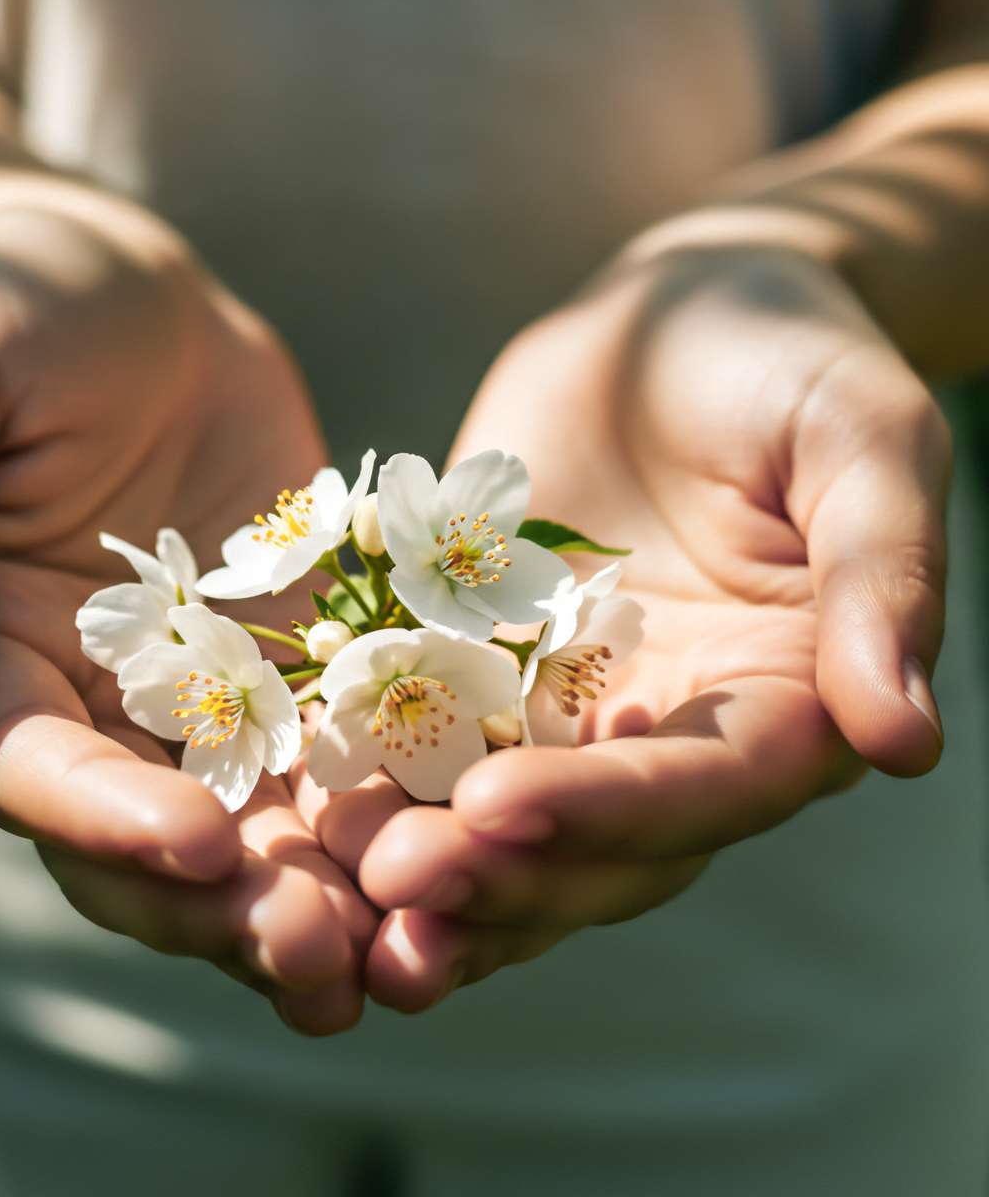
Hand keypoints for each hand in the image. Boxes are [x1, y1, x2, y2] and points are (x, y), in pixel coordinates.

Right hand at [0, 198, 373, 1032]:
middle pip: (148, 844)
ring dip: (324, 898)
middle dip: (229, 908)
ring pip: (256, 829)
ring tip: (409, 954)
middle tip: (325, 956)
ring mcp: (203, 701)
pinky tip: (466, 849)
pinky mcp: (292, 670)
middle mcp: (90, 711)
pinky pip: (341, 753)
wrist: (135, 299)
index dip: (107, 819)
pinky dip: (392, 810)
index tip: (200, 845)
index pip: (31, 770)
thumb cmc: (11, 307)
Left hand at [336, 244, 948, 1010]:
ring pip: (503, 821)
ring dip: (425, 866)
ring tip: (332, 889)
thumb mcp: (862, 439)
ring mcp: (572, 712)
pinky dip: (372, 782)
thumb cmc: (788, 357)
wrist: (674, 315)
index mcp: (783, 703)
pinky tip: (298, 807)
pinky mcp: (485, 671)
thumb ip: (884, 578)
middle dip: (497, 870)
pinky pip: (426, 738)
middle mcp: (674, 735)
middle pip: (595, 841)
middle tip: (392, 883)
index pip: (705, 789)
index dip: (610, 810)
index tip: (502, 808)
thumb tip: (904, 740)